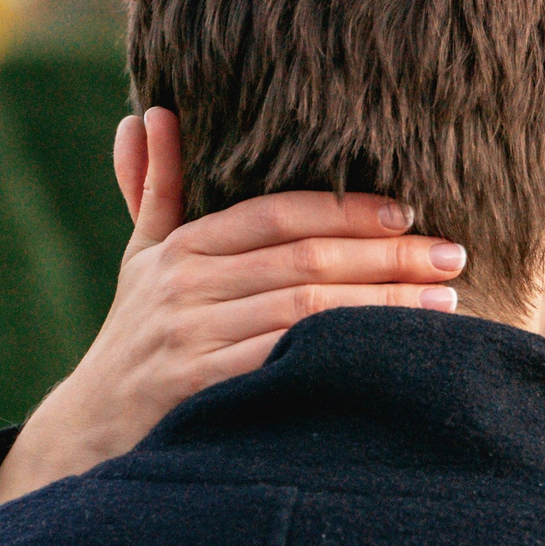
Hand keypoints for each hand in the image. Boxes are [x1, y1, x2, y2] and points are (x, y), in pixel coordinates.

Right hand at [0, 108, 466, 508]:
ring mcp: (192, 339)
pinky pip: (289, 361)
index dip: (346, 209)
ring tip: (445, 300)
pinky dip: (345, 351)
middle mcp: (184, 287)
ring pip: (309, 310)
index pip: (277, 214)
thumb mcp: (140, 260)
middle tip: (453, 253)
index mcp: (180, 249)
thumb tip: (150, 113)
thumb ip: (157, 190)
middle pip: (306, 260)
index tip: (407, 211)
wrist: (91, 432)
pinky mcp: (203, 388)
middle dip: (388, 256)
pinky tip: (393, 351)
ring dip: (385, 303)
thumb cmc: (135, 338)